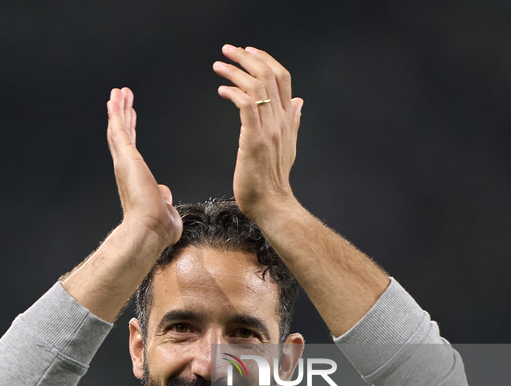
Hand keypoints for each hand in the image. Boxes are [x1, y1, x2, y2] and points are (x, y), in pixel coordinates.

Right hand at [107, 87, 182, 247]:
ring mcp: (124, 163)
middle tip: (121, 96)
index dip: (131, 130)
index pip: (131, 148)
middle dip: (123, 114)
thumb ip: (164, 199)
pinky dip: (116, 114)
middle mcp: (126, 169)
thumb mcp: (166, 209)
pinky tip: (114, 99)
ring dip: (118, 109)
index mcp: (135, 179)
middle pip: (122, 135)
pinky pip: (118, 131)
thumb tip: (165, 193)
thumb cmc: (158, 228)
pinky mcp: (126, 159)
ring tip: (118, 91)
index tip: (131, 115)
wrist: (150, 231)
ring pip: (118, 130)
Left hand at [213, 45, 302, 220]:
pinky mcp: (254, 140)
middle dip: (246, 57)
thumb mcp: (288, 145)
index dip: (266, 59)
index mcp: (288, 119)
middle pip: (268, 76)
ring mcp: (269, 130)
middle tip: (228, 50)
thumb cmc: (273, 180)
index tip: (249, 51)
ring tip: (219, 66)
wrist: (272, 203)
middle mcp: (281, 120)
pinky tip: (222, 90)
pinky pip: (246, 106)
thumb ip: (293, 121)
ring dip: (235, 72)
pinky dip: (234, 92)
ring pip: (256, 87)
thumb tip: (299, 101)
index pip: (282, 77)